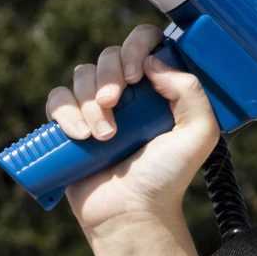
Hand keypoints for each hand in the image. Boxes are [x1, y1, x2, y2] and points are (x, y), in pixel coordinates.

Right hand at [46, 23, 220, 249]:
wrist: (131, 213)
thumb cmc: (166, 177)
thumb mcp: (198, 134)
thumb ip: (191, 91)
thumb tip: (154, 61)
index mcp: (158, 88)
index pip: (145, 42)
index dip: (136, 46)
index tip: (137, 74)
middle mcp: (128, 93)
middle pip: (108, 55)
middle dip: (109, 76)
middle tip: (115, 102)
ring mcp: (97, 108)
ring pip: (81, 76)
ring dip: (90, 102)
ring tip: (104, 136)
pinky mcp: (71, 125)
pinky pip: (57, 99)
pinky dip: (65, 112)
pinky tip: (80, 135)